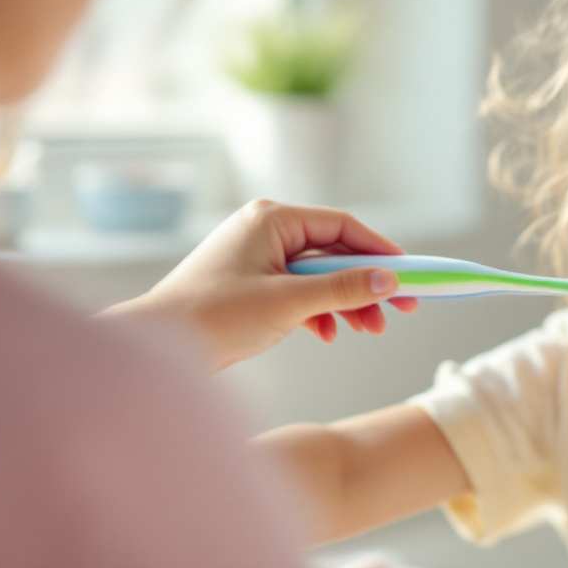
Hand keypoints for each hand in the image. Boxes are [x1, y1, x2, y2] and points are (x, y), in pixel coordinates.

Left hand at [103, 199, 416, 369]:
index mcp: (271, 218)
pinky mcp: (252, 283)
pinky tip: (328, 333)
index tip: (410, 276)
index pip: (343, 226)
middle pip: (335, 251)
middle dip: (367, 283)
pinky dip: (319, 311)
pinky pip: (299, 289)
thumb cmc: (211, 318)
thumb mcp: (288, 303)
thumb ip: (342, 289)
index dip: (381, 251)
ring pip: (320, 274)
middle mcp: (265, 229)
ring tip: (371, 330)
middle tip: (402, 310)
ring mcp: (257, 256)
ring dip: (347, 301)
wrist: (156, 348)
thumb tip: (388, 280)